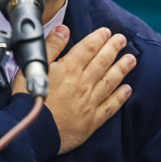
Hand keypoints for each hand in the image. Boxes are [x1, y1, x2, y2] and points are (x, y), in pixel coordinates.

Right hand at [12, 25, 135, 153]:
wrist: (33, 132)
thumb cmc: (29, 99)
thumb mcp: (34, 68)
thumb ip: (50, 47)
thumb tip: (63, 30)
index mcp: (69, 69)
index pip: (88, 48)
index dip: (98, 38)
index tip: (107, 31)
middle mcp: (83, 83)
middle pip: (102, 62)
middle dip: (113, 49)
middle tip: (122, 40)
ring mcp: (89, 102)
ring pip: (109, 81)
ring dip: (121, 69)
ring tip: (131, 59)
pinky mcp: (91, 121)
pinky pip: (110, 106)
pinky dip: (120, 97)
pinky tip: (127, 89)